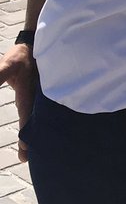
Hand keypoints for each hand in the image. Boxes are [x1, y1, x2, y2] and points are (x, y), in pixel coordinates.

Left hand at [0, 43, 37, 161]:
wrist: (35, 44)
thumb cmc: (22, 55)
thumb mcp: (8, 65)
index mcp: (30, 96)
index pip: (27, 119)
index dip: (26, 136)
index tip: (24, 152)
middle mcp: (38, 99)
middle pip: (35, 124)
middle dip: (30, 141)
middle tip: (24, 159)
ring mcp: (39, 98)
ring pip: (36, 120)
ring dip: (33, 133)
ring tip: (28, 151)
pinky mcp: (38, 96)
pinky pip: (36, 113)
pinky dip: (33, 124)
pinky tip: (31, 129)